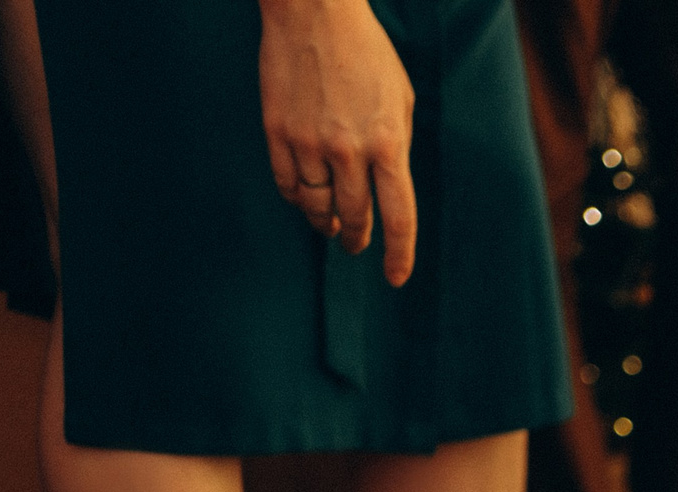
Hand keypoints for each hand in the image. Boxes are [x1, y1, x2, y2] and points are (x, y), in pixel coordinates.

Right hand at [258, 0, 417, 285]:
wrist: (314, 12)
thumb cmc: (366, 52)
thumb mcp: (400, 99)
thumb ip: (397, 145)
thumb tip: (390, 187)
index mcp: (388, 144)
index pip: (399, 217)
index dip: (399, 255)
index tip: (396, 278)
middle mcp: (349, 151)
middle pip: (354, 218)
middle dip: (356, 239)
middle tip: (354, 245)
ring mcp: (309, 143)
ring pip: (316, 206)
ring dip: (325, 223)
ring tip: (329, 226)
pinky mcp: (277, 132)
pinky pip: (286, 183)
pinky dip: (296, 198)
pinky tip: (303, 198)